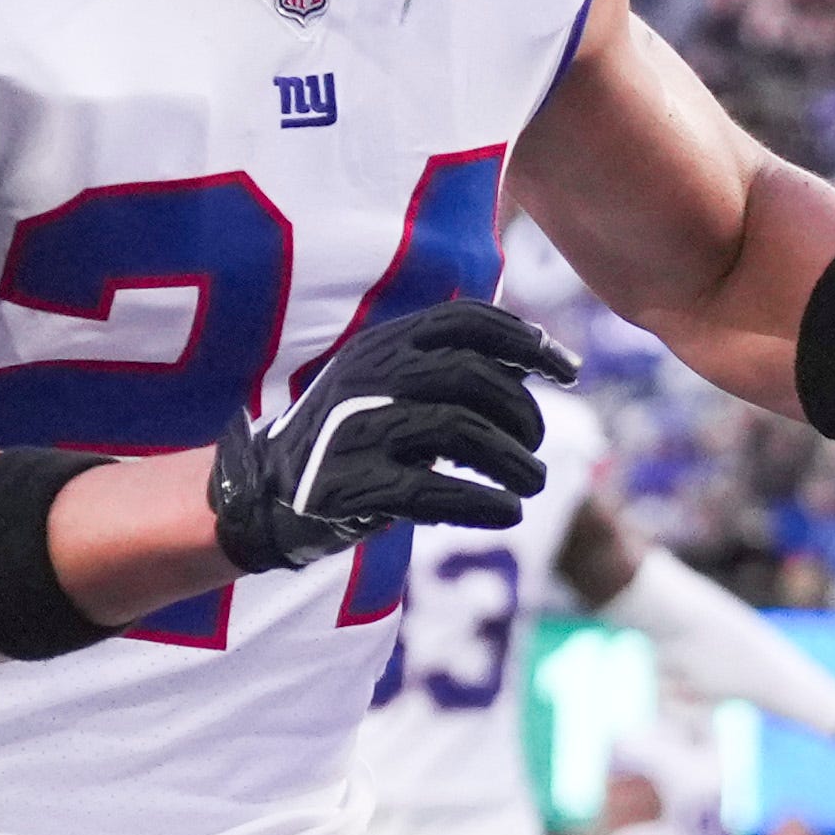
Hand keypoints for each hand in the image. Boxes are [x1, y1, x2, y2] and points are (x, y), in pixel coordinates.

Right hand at [206, 299, 572, 574]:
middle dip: (522, 412)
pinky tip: (507, 512)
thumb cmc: (355, 438)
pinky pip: (433, 491)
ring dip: (514, 461)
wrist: (265, 492)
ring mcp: (356, 429)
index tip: (569, 372)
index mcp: (383, 345)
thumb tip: (544, 360)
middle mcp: (368, 377)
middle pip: (472, 376)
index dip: (527, 342)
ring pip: (461, 431)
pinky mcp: (351, 486)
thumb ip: (451, 369)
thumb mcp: (392, 386)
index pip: (467, 322)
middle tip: (537, 446)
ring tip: (532, 483)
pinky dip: (482, 503)